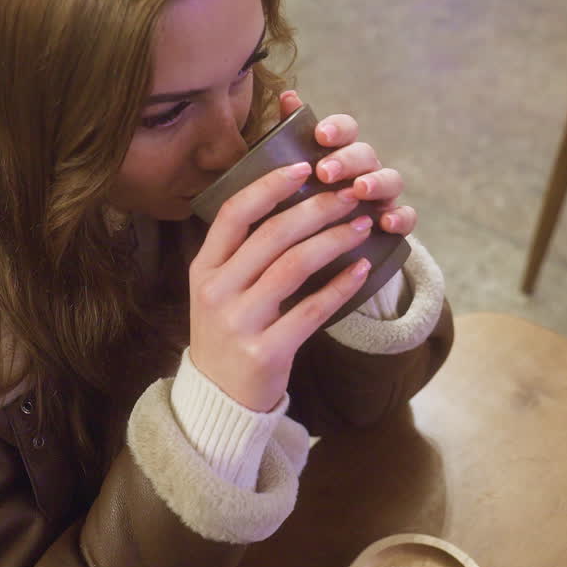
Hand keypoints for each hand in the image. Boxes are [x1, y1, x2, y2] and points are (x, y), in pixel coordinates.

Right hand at [188, 102, 377, 411]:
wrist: (219, 399)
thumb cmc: (228, 333)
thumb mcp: (217, 290)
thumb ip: (241, 253)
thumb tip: (290, 201)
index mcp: (204, 268)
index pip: (234, 213)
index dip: (269, 185)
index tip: (303, 167)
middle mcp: (216, 291)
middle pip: (272, 234)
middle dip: (317, 208)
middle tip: (350, 194)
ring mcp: (238, 322)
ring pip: (294, 266)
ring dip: (334, 240)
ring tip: (362, 225)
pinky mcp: (265, 351)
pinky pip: (312, 310)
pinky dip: (341, 286)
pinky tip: (362, 269)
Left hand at [279, 90, 417, 236]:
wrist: (317, 243)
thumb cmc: (302, 198)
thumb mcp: (291, 169)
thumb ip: (289, 134)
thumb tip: (287, 95)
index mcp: (340, 151)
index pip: (345, 129)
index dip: (336, 129)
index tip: (320, 135)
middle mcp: (365, 168)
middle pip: (365, 154)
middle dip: (347, 160)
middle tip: (325, 172)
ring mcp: (383, 194)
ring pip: (391, 179)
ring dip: (376, 182)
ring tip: (359, 190)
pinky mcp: (395, 221)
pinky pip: (406, 216)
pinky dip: (400, 218)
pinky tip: (386, 223)